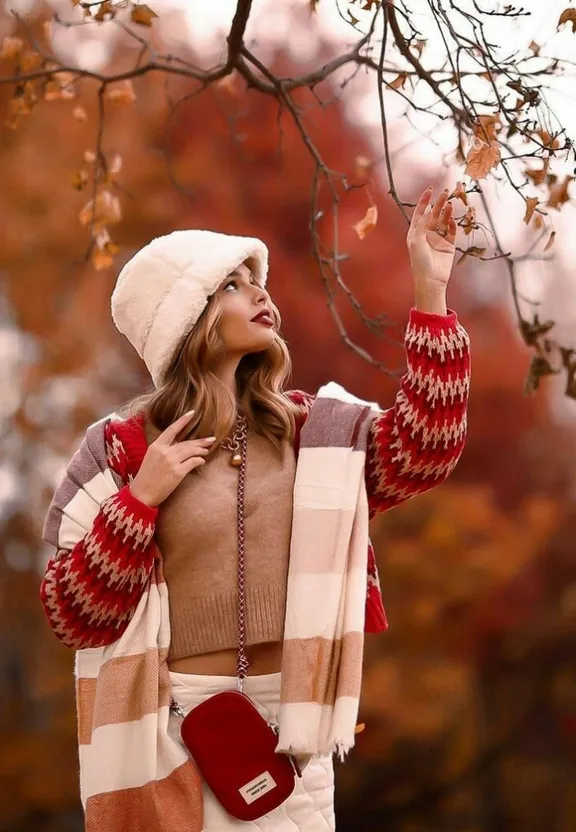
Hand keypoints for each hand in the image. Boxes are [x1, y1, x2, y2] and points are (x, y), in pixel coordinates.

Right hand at [129, 410, 215, 507]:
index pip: (171, 429)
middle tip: (211, 439)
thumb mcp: (151, 459)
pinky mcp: (177, 472)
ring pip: (191, 451)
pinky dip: (199, 460)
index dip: (182, 421)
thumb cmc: (145, 478)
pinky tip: (202, 461)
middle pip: (185, 442)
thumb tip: (179, 448)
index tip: (192, 413)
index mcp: (156, 446)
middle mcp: (164, 451)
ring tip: (207, 450)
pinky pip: (193, 462)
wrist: (141, 494)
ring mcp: (171, 461)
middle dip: (199, 441)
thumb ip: (163, 451)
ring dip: (201, 450)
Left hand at [406, 186, 456, 309]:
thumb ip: (422, 224)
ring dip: (447, 212)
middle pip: (434, 214)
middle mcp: (427, 234)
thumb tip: (430, 208)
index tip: (430, 189)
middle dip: (439, 203)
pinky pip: (452, 231)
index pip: (420, 212)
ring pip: (444, 221)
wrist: (431, 280)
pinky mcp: (448, 246)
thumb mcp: (416, 240)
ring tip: (451, 203)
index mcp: (416, 232)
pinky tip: (453, 218)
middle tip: (446, 192)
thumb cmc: (419, 262)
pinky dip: (453, 224)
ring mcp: (438, 239)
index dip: (425, 200)